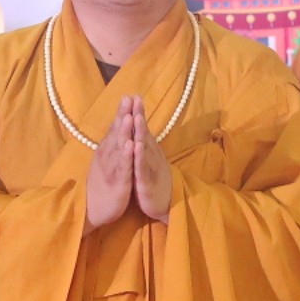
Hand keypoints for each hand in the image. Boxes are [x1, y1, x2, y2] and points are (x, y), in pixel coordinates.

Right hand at [86, 101, 135, 228]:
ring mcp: (111, 169)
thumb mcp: (105, 164)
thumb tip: (114, 131)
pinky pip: (122, 167)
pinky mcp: (117, 183)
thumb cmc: (100, 187)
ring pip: (118, 147)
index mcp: (105, 152)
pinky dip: (126, 155)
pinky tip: (130, 144)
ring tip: (129, 116)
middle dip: (123, 115)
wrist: (90, 211)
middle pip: (116, 133)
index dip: (121, 113)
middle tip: (128, 98)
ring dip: (124, 131)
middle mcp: (106, 157)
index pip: (114, 129)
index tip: (128, 96)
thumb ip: (110, 148)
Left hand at [132, 102, 172, 222]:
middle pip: (143, 132)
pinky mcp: (147, 181)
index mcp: (148, 150)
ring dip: (140, 131)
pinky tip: (137, 145)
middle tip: (135, 98)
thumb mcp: (148, 161)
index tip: (132, 95)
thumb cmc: (154, 181)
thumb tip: (139, 129)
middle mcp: (150, 155)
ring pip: (144, 147)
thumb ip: (144, 145)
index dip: (137, 113)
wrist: (166, 204)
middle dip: (139, 115)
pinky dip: (140, 156)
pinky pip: (142, 167)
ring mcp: (150, 167)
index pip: (141, 129)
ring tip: (135, 116)